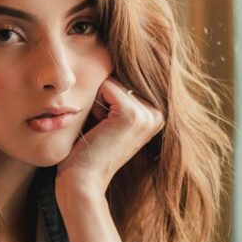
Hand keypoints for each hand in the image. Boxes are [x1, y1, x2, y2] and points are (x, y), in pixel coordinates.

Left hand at [56, 74, 164, 197]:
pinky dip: (94, 105)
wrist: (83, 182)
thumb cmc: (88, 152)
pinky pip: (105, 86)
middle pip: (119, 79)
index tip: (106, 129)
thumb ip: (118, 97)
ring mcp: (146, 114)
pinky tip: (97, 129)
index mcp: (155, 114)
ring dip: (96, 104)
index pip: (124, 82)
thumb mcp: (109, 120)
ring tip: (99, 131)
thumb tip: (114, 59)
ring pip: (111, 82)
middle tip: (101, 131)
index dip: (105, 101)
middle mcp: (157, 114)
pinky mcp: (130, 114)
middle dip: (101, 100)